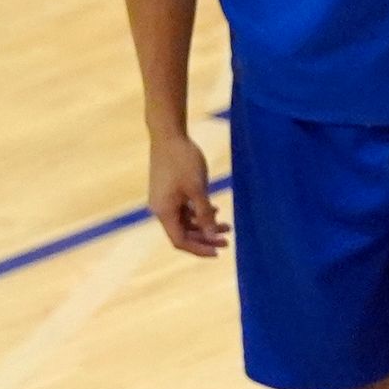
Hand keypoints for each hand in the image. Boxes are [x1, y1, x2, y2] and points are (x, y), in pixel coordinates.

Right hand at [148, 132, 225, 256]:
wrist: (169, 135)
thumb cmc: (183, 160)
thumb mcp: (198, 189)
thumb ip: (205, 215)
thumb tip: (213, 236)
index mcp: (164, 212)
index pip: (180, 241)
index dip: (199, 249)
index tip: (219, 252)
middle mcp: (161, 209)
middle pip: (183, 233)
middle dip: (206, 238)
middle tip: (228, 241)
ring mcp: (164, 200)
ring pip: (186, 221)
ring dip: (205, 225)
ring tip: (228, 226)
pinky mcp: (169, 191)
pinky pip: (184, 209)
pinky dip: (199, 213)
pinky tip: (216, 210)